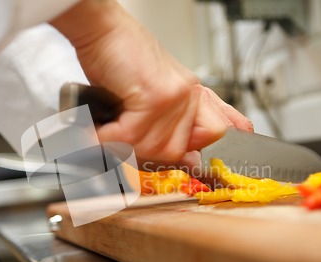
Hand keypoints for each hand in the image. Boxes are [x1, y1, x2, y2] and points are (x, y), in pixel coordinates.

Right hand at [51, 0, 252, 170]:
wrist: (103, 30)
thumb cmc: (122, 59)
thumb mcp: (153, 91)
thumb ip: (168, 122)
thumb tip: (180, 158)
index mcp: (195, 96)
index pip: (222, 135)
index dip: (207, 159)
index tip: (196, 173)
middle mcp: (191, 96)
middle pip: (178, 153)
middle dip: (144, 155)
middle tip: (121, 144)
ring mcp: (177, 96)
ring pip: (154, 148)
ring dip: (122, 146)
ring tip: (105, 132)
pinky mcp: (156, 95)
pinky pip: (131, 136)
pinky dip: (108, 138)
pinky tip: (98, 129)